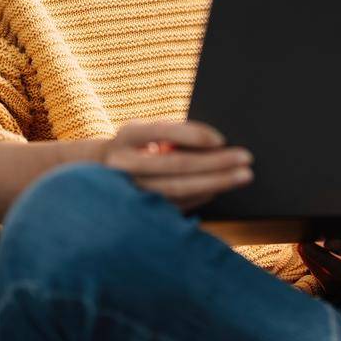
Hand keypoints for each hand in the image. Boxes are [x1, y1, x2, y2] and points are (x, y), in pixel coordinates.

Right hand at [99, 120, 252, 212]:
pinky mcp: (137, 209)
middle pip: (175, 165)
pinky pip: (175, 204)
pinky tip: (219, 189)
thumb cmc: (133, 145)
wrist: (94, 172)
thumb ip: (172, 135)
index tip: (221, 138)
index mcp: (127, 135)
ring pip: (177, 189)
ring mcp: (129, 190)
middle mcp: (123, 164)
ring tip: (242, 176)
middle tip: (246, 158)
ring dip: (214, 183)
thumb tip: (215, 142)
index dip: (192, 135)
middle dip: (215, 163)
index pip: (161, 132)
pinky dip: (200, 196)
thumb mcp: (144, 131)